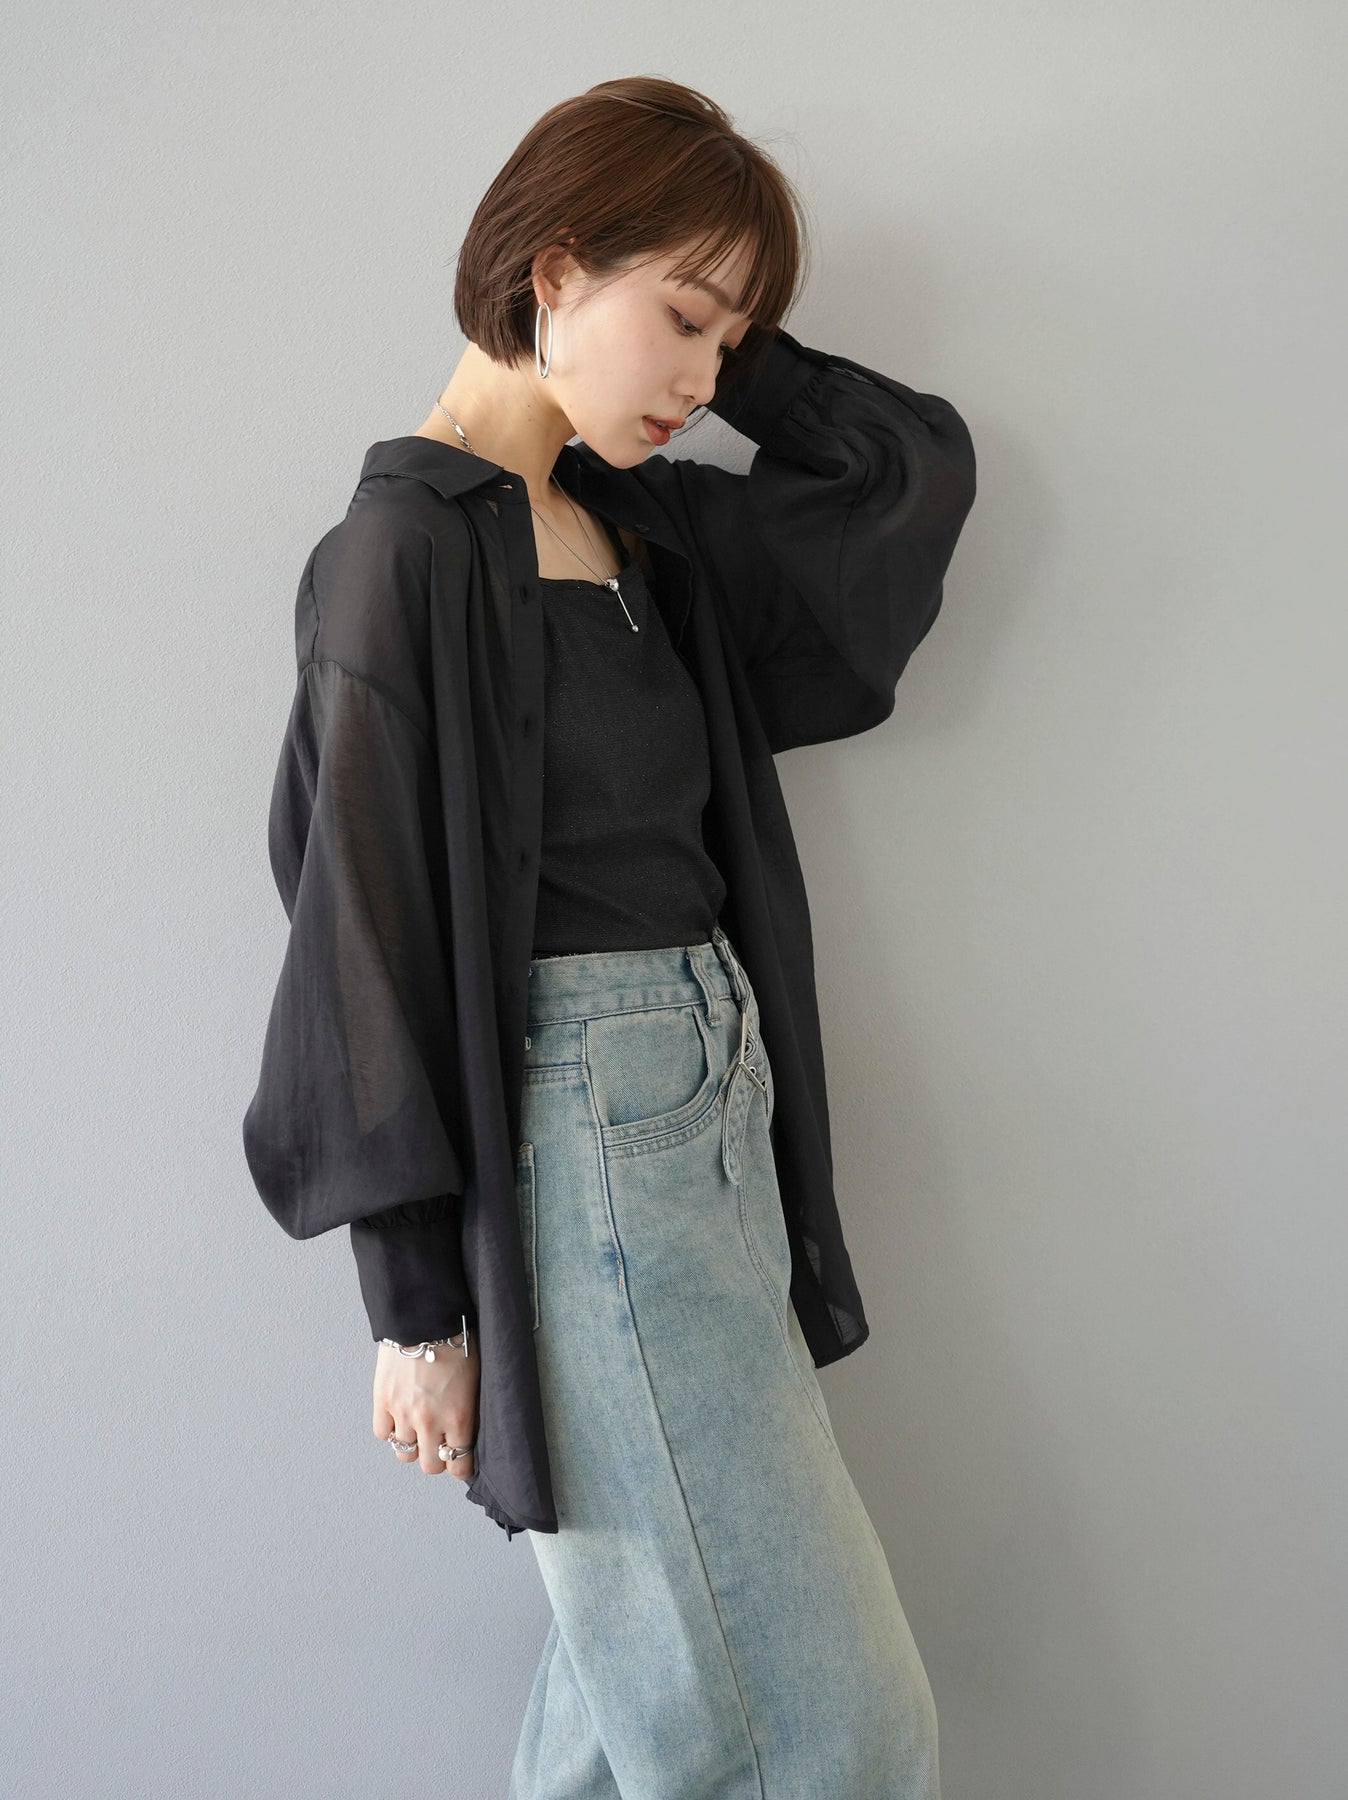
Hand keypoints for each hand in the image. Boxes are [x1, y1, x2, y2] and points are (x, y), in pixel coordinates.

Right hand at [373, 1332, 479, 1478]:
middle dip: (436, 1458)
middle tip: (438, 1444)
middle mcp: (430, 1421)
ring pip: (404, 1453)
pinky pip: (382, 1434)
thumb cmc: (456, 1339)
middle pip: (430, 1465)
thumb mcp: (476, 1378)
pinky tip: (399, 1418)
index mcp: (459, 1417)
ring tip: (417, 1430)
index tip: (459, 1461)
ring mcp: (403, 1413)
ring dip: (412, 1445)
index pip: (459, 1465)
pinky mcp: (382, 1401)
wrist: (425, 1317)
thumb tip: (469, 1429)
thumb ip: (470, 1409)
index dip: (460, 1466)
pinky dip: (390, 1430)